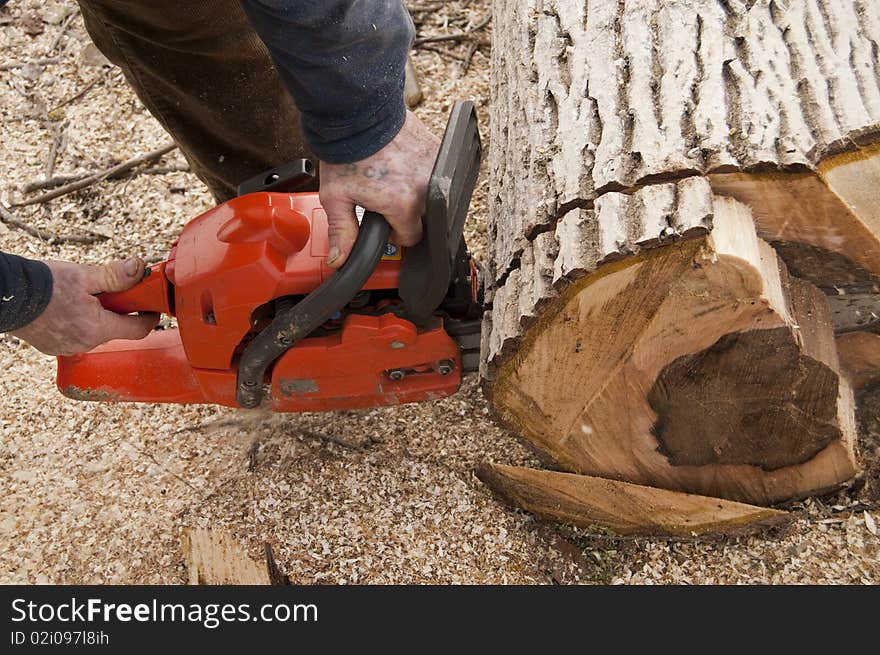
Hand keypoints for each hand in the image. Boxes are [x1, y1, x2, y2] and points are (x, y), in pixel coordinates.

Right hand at [12, 258, 158, 355]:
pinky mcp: (53, 347)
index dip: (148, 317)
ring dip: (97, 318)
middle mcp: (84, 344)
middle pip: (115, 330)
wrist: (6, 295)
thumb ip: (115, 275)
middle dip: (119, 312)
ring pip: (95, 333)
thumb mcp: (83, 275)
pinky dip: (79, 324)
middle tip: (114, 293)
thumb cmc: (43, 285)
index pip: (137, 330)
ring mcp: (67, 348)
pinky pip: (76, 336)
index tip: (151, 307)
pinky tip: (69, 308)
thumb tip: (140, 268)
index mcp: (97, 328)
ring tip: (86, 298)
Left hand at [318, 110, 439, 267]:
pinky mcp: (439, 150)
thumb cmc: (346, 152)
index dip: (397, 234)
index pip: (412, 237)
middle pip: (425, 219)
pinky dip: (422, 174)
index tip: (385, 223)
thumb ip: (342, 232)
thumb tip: (339, 261)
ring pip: (433, 197)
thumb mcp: (336, 198)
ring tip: (394, 181)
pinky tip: (402, 166)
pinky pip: (437, 174)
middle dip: (407, 214)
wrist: (357, 112)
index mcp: (403, 204)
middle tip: (385, 199)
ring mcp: (435, 167)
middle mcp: (425, 188)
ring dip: (416, 194)